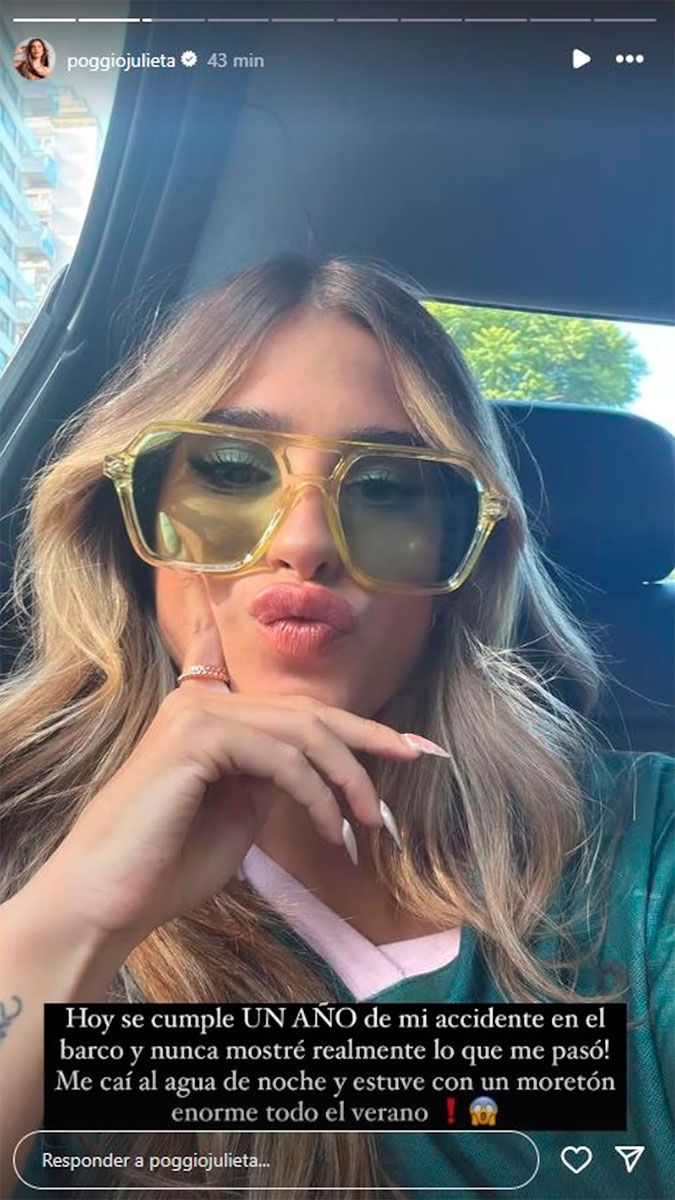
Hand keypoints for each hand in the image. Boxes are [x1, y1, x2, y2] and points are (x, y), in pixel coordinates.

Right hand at [25, 574, 422, 950]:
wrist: (110, 897)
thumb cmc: (169, 864)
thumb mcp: (239, 812)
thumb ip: (271, 778)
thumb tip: (317, 767)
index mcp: (210, 714)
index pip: (294, 707)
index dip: (354, 719)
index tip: (410, 742)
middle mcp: (203, 701)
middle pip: (309, 713)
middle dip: (370, 739)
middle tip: (417, 760)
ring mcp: (199, 714)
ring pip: (303, 732)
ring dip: (349, 778)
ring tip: (372, 823)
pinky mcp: (198, 737)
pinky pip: (283, 759)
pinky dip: (318, 796)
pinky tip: (332, 831)